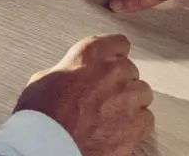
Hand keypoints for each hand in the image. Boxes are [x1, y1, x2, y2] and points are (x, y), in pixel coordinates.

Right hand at [13, 34, 153, 155]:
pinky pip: (146, 119)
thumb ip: (66, 71)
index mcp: (90, 54)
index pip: (118, 43)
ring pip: (142, 94)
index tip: (112, 63)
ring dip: (130, 103)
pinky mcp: (137, 124)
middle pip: (130, 71)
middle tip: (103, 99)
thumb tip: (69, 77)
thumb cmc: (41, 117)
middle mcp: (113, 70)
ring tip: (111, 117)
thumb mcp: (43, 79)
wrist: (48, 147)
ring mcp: (128, 96)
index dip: (115, 56)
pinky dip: (136, 126)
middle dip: (119, 83)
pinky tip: (119, 132)